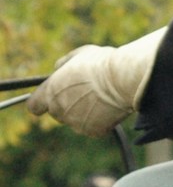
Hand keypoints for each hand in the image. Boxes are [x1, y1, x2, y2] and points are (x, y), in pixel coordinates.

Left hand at [27, 29, 165, 137]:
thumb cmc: (102, 64)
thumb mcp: (80, 55)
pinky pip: (95, 127)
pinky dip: (102, 120)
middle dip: (68, 105)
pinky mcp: (93, 130)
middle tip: (87, 95)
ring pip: (77, 120)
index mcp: (51, 91)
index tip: (50, 99)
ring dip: (85, 113)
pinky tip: (111, 107)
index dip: (41, 102)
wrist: (124, 79)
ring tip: (103, 99)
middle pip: (57, 113)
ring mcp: (76, 122)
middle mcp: (59, 109)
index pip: (34, 105)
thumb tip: (58, 68)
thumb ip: (64, 64)